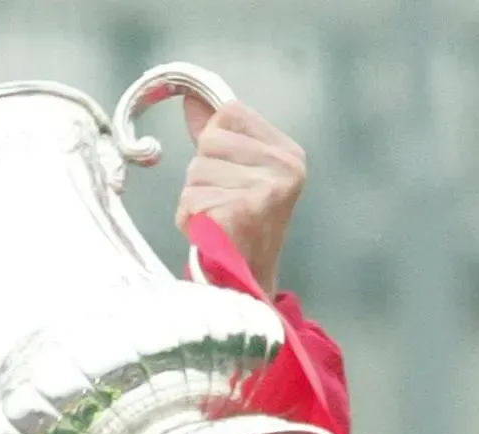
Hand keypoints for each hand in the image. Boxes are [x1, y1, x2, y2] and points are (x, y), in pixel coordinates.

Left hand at [176, 98, 306, 298]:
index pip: (229, 112)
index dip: (214, 142)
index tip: (226, 174)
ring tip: (217, 222)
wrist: (249, 289)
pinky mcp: (242, 213)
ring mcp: (265, 190)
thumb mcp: (238, 175)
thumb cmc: (241, 231)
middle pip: (207, 143)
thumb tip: (190, 100)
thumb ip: (218, 136)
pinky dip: (190, 220)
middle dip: (202, 176)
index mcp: (288, 152)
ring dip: (194, 200)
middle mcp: (283, 168)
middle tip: (222, 206)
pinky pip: (191, 200)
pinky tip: (212, 235)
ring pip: (195, 173)